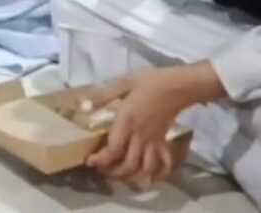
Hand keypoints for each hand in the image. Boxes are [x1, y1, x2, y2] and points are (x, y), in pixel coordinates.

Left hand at [85, 63, 225, 188]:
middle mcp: (140, 136)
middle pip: (128, 165)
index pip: (114, 150)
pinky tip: (149, 178)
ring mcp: (154, 141)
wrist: (178, 85)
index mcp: (127, 122)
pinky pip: (164, 163)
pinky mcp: (164, 141)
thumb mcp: (122, 84)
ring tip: (119, 176)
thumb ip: (102, 97)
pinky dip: (158, 175)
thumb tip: (82, 107)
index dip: (101, 160)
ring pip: (145, 168)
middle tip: (101, 170)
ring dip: (132, 178)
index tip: (90, 161)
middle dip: (113, 173)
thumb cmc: (149, 82)